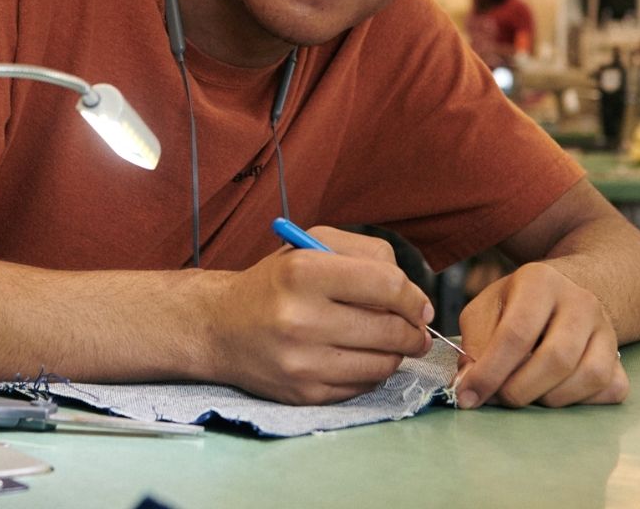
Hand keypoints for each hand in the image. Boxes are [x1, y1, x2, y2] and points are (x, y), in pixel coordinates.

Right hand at [205, 226, 432, 404]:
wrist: (221, 326)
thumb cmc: (276, 281)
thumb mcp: (312, 246)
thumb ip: (367, 256)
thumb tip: (415, 299)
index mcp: (304, 271)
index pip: (387, 284)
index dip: (413, 296)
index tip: (418, 304)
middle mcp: (300, 317)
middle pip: (391, 329)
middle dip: (412, 330)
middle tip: (412, 327)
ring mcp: (302, 361)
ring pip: (383, 363)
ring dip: (394, 352)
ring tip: (383, 340)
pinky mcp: (305, 393)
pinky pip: (363, 387)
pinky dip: (370, 372)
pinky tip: (355, 356)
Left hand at [455, 262, 627, 408]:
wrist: (564, 293)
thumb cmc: (516, 304)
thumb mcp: (487, 309)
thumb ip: (475, 343)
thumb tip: (469, 383)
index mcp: (539, 281)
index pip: (516, 333)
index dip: (490, 371)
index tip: (467, 397)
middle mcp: (580, 301)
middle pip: (555, 359)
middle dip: (519, 390)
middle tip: (498, 398)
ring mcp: (606, 329)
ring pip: (586, 378)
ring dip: (548, 398)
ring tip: (525, 391)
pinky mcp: (621, 357)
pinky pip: (608, 390)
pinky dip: (579, 402)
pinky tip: (555, 389)